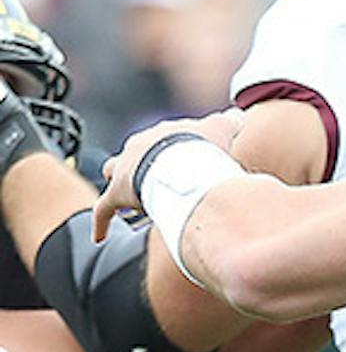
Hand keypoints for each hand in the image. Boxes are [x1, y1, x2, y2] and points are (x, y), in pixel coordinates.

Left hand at [92, 111, 243, 240]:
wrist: (181, 163)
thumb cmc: (202, 147)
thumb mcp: (221, 129)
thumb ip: (230, 121)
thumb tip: (238, 115)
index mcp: (161, 134)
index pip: (163, 139)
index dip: (174, 151)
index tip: (185, 162)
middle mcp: (138, 147)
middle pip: (136, 154)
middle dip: (144, 164)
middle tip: (161, 182)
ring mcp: (125, 170)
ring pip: (114, 173)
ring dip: (120, 183)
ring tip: (133, 200)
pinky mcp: (116, 195)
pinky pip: (104, 211)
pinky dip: (102, 223)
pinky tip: (100, 237)